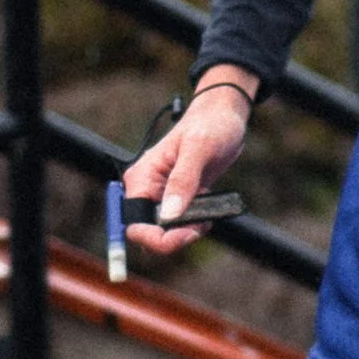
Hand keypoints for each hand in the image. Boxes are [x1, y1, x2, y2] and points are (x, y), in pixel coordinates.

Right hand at [122, 73, 255, 253]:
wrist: (223, 118)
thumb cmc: (210, 126)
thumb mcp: (199, 149)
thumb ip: (183, 181)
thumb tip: (169, 215)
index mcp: (142, 178)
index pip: (134, 224)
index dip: (155, 239)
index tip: (185, 235)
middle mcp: (147, 190)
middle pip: (150, 234)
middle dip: (175, 237)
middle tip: (201, 226)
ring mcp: (161, 196)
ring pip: (166, 232)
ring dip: (187, 232)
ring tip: (208, 215)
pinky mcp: (177, 199)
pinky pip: (180, 225)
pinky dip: (194, 225)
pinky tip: (208, 212)